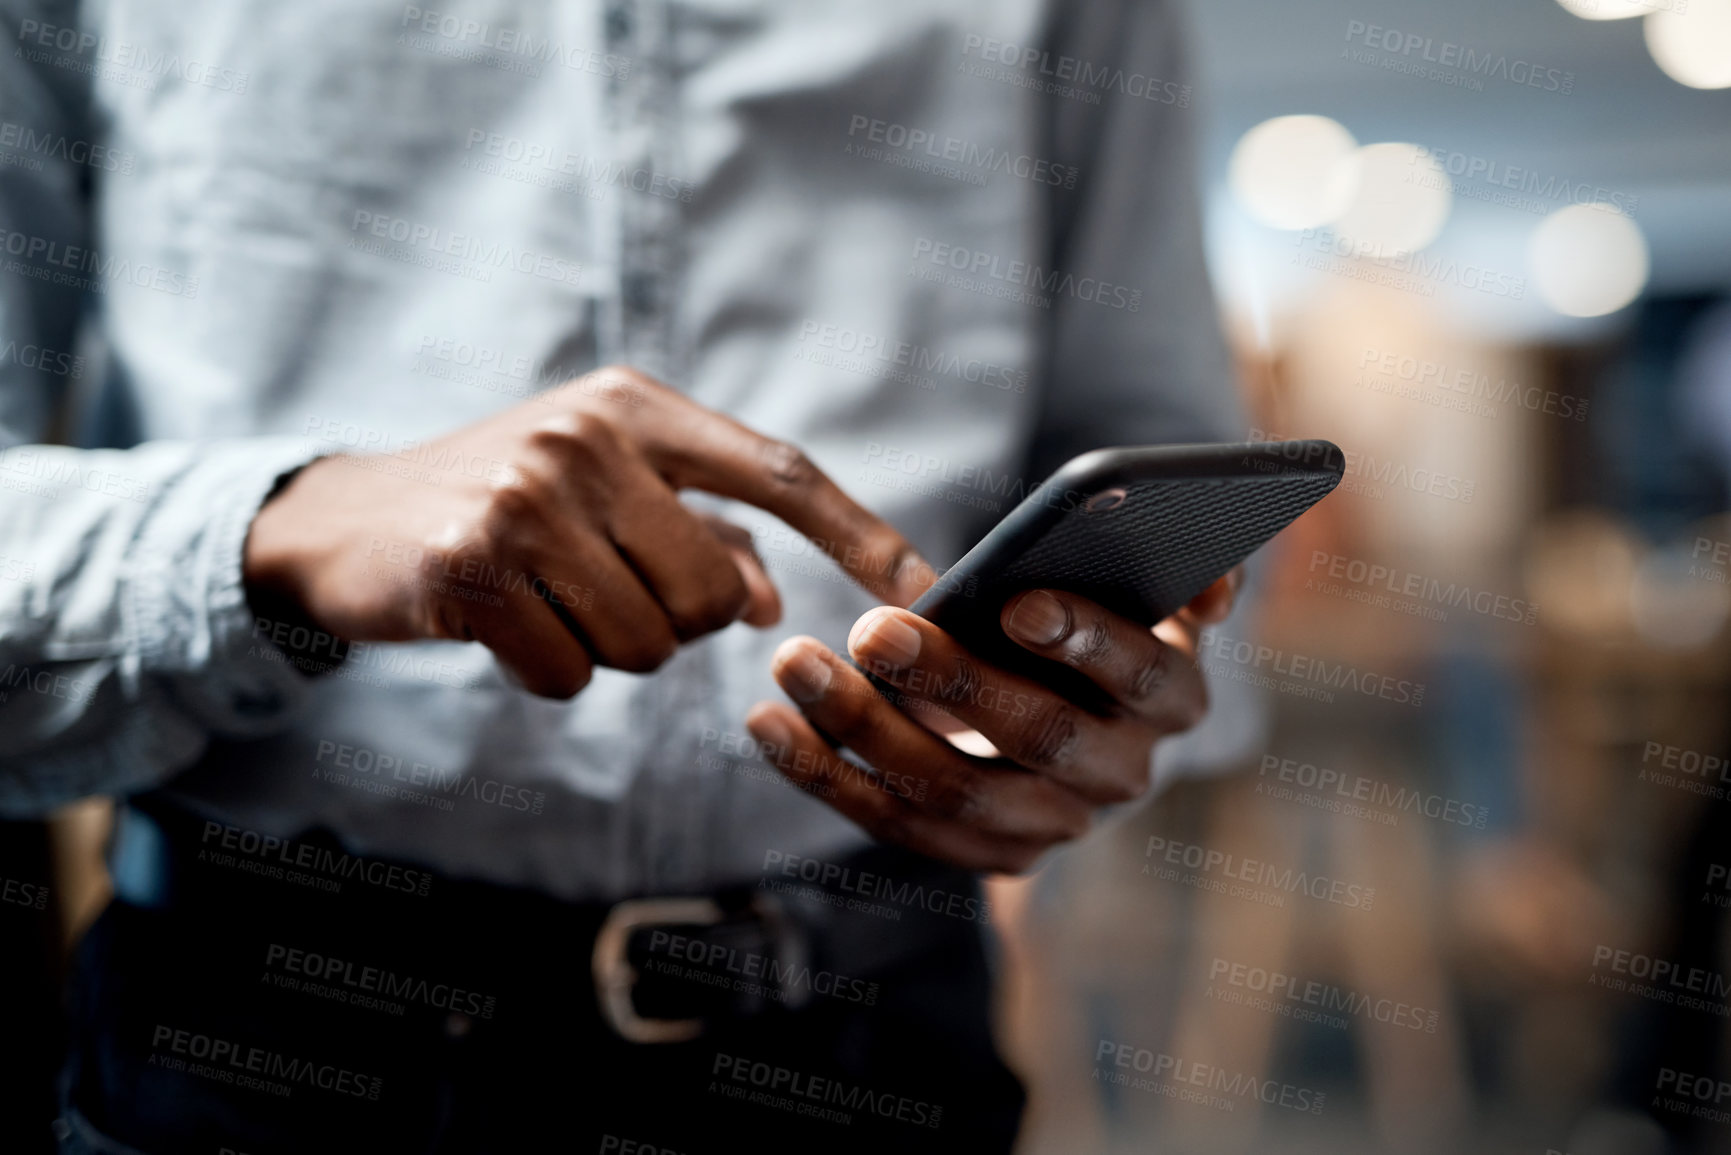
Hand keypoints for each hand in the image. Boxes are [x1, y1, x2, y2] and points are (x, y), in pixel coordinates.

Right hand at [244, 366, 927, 697]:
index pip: (780, 472)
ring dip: (610, 649)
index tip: (927, 592)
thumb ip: (700, 531)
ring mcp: (526, 498)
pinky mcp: (473, 566)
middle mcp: (586, 438)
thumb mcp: (605, 491)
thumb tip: (774, 601)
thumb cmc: (504, 507)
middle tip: (606, 592)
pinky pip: (574, 674)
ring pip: (651, 642)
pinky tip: (504, 626)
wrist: (350, 524)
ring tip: (550, 601)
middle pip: (716, 593)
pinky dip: (549, 672)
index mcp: (636, 408)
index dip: (861, 535)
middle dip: (679, 623)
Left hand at [744, 572, 1241, 873]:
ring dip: (865, 731)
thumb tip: (1211, 582)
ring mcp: (1052, 826)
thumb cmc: (1096, 619)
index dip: (1083, 638)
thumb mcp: (1150, 587)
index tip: (1014, 601)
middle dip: (951, 683)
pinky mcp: (984, 856)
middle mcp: (1122, 774)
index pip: (1140, 673)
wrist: (1075, 707)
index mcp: (1173, 696)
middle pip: (1037, 737)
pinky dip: (825, 777)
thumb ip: (1187, 570)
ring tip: (794, 663)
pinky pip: (896, 825)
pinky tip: (766, 723)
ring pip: (954, 792)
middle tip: (871, 628)